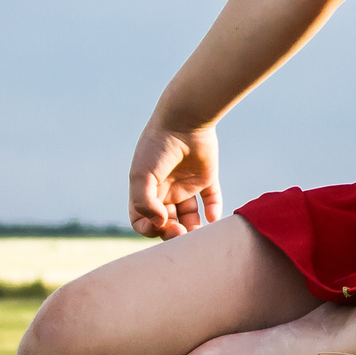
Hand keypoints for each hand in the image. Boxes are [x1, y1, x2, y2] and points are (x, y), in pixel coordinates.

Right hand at [128, 120, 223, 239]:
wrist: (184, 121)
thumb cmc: (157, 147)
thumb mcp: (141, 175)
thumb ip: (143, 203)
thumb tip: (159, 222)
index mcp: (147, 190)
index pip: (143, 220)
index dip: (148, 229)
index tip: (159, 225)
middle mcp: (165, 190)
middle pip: (167, 223)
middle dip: (172, 233)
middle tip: (181, 233)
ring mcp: (186, 185)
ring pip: (190, 216)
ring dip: (193, 228)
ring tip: (198, 233)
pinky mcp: (206, 178)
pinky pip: (211, 199)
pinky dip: (213, 211)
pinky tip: (212, 218)